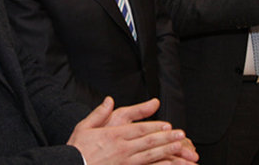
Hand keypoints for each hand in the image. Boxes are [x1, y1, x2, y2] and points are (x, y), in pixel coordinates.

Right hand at [68, 97, 198, 164]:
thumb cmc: (76, 149)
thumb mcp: (84, 127)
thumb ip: (99, 113)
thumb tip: (109, 100)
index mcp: (114, 135)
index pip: (140, 129)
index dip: (156, 127)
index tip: (168, 125)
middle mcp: (122, 148)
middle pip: (149, 141)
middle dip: (167, 138)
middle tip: (182, 135)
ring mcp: (124, 162)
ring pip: (150, 156)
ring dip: (167, 151)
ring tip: (181, 147)